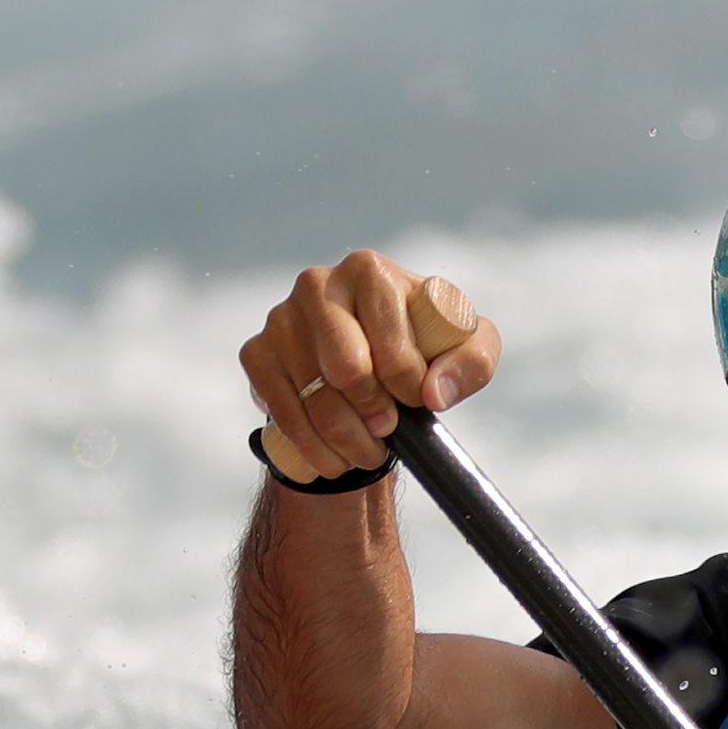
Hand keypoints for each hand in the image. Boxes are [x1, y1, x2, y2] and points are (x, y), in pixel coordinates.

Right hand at [240, 252, 501, 486]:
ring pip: (314, 401)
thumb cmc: (422, 347)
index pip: (390, 343)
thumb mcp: (465, 348)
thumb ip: (472, 362)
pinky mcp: (255, 352)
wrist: (367, 363)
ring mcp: (280, 318)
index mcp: (368, 270)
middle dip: (374, 415)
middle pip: (346, 370)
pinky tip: (333, 458)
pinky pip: (281, 412)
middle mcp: (317, 284)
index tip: (418, 402)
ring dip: (347, 443)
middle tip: (389, 431)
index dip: (409, 386)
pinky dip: (312, 448)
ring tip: (368, 453)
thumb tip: (434, 395)